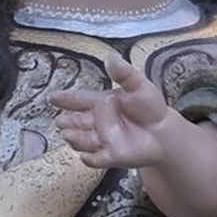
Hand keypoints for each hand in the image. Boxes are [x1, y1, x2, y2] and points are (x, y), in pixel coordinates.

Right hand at [53, 52, 171, 170]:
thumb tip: (110, 57)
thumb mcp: (138, 85)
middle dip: (67, 122)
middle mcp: (97, 121)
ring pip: (82, 140)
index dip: (65, 98)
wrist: (163, 131)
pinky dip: (90, 159)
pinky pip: (96, 159)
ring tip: (68, 135)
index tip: (53, 97)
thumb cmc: (149, 107)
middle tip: (61, 121)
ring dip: (74, 138)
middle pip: (76, 122)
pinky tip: (85, 156)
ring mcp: (102, 139)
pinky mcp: (111, 155)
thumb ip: (123, 73)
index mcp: (100, 103)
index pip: (78, 99)